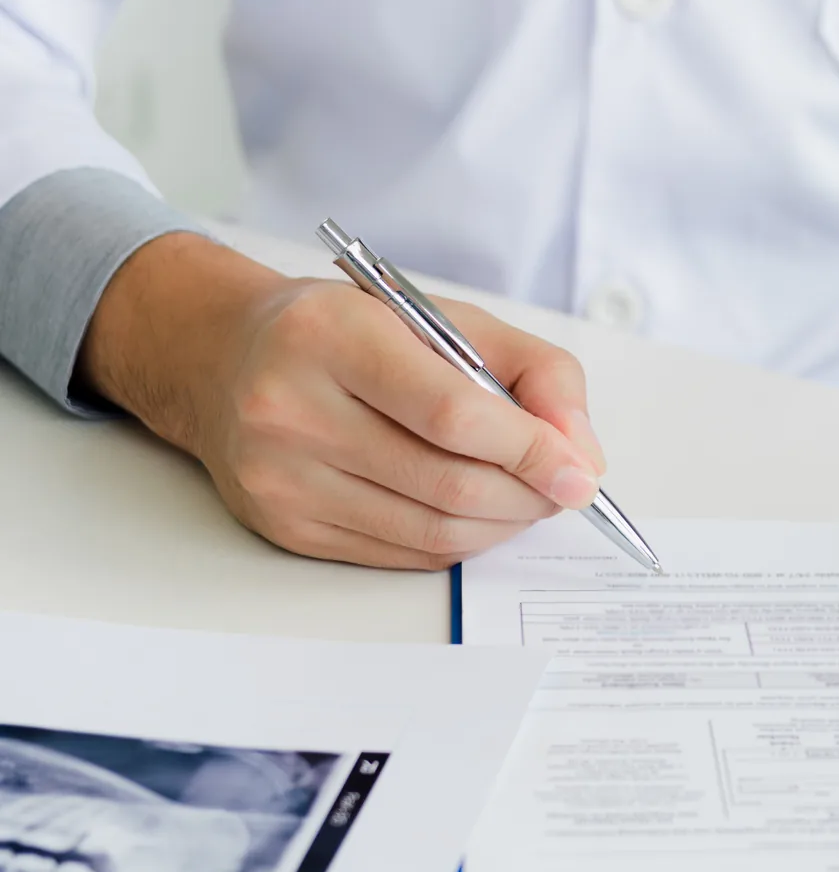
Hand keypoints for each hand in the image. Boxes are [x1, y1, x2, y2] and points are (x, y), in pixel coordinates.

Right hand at [79, 233, 606, 568]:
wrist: (224, 358)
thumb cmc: (348, 333)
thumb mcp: (443, 318)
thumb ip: (534, 372)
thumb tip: (580, 455)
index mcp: (330, 337)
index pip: (452, 414)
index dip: (530, 451)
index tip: (579, 473)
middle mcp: (291, 409)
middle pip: (448, 482)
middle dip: (528, 495)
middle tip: (564, 487)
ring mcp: (281, 478)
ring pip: (431, 529)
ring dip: (503, 523)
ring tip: (528, 497)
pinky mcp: (285, 527)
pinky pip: (403, 552)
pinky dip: (460, 539)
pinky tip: (477, 512)